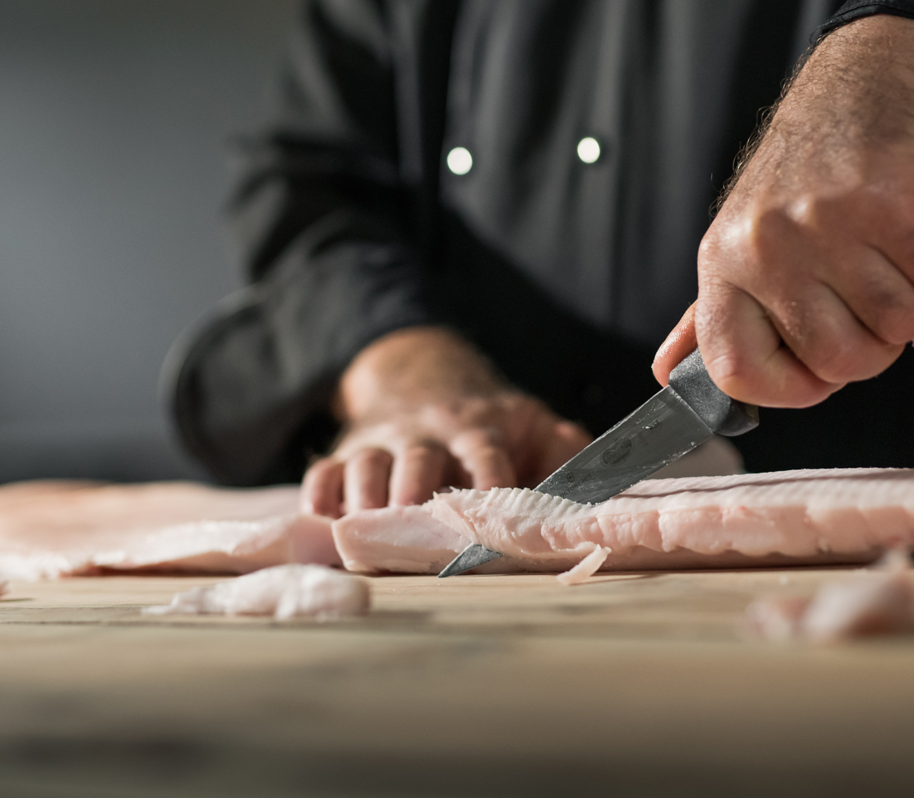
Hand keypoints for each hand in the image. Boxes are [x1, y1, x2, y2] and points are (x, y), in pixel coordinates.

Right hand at [301, 326, 590, 516]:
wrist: (421, 377)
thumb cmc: (489, 425)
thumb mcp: (533, 426)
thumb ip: (563, 455)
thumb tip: (592, 490)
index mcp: (479, 428)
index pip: (485, 453)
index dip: (487, 480)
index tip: (490, 514)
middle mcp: (427, 434)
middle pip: (418, 462)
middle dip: (414, 495)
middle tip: (413, 533)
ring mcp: (382, 443)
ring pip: (368, 466)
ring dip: (366, 500)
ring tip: (364, 536)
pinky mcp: (344, 454)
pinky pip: (325, 473)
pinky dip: (321, 496)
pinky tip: (321, 520)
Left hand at [653, 15, 913, 405]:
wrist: (860, 80)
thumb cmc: (808, 170)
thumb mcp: (741, 239)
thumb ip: (712, 315)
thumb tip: (668, 375)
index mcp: (723, 265)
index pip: (738, 371)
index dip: (793, 388)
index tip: (822, 373)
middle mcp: (764, 248)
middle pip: (841, 361)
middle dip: (880, 345)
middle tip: (880, 299)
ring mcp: (822, 226)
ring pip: (901, 323)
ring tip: (903, 257)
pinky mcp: (885, 204)